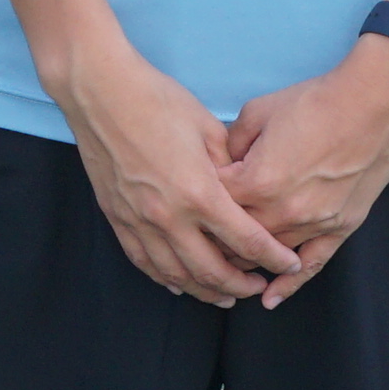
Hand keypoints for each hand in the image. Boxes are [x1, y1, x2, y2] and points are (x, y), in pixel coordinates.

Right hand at [44, 36, 301, 308]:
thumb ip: (230, 168)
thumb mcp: (208, 128)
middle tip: (257, 286)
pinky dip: (165, 279)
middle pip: (212, 270)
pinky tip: (180, 285)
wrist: (99, 93)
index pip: (247, 240)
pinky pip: (144, 262)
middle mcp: (169, 216)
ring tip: (224, 296)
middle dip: (240, 284)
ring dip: (204, 290)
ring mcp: (139, 221)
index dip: (273, 257)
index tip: (288, 263)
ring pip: (177, 275)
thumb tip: (245, 192)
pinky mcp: (118, 218)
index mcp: (199, 193)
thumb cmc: (156, 100)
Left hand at [212, 42, 388, 299]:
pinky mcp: (338, 229)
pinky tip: (270, 299)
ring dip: (246, 261)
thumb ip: (230, 144)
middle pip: (234, 241)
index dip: (199, 201)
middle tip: (203, 237)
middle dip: (215, 239)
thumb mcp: (257, 113)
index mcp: (255, 182)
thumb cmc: (315, 102)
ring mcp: (312, 224)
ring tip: (227, 265)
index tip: (193, 197)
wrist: (373, 104)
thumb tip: (219, 163)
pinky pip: (310, 266)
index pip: (212, 207)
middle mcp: (281, 211)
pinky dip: (288, 285)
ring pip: (266, 257)